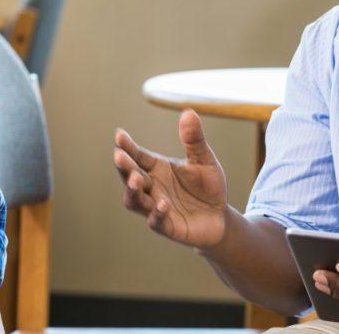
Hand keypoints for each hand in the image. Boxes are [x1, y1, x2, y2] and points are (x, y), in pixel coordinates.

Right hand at [114, 110, 228, 247]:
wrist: (220, 216)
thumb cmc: (207, 186)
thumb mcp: (204, 159)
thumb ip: (194, 140)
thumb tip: (188, 112)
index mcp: (157, 168)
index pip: (137, 156)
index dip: (127, 146)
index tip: (119, 135)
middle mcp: (152, 187)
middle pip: (131, 176)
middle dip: (124, 167)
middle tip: (119, 156)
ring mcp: (156, 207)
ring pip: (135, 201)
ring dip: (133, 191)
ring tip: (136, 180)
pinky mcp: (167, 226)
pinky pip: (156, 221)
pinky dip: (157, 213)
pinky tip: (163, 204)